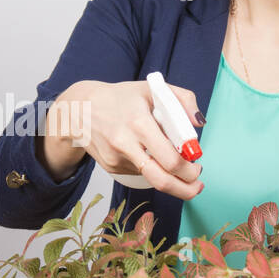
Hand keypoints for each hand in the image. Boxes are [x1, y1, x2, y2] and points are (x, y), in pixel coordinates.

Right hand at [44, 79, 204, 199]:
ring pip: (151, 179)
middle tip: (196, 184)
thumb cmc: (120, 98)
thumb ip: (183, 100)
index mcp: (139, 122)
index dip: (189, 168)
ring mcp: (116, 159)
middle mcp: (125, 144)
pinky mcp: (111, 167)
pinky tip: (146, 153)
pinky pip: (139, 173)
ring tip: (176, 168)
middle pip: (162, 180)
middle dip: (186, 188)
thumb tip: (198, 124)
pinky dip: (150, 168)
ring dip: (170, 178)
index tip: (198, 164)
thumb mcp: (153, 88)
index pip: (170, 158)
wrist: (80, 109)